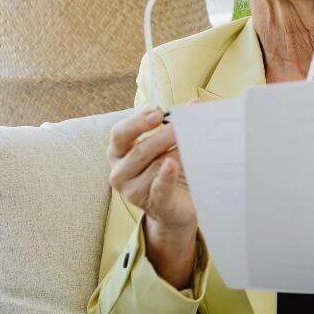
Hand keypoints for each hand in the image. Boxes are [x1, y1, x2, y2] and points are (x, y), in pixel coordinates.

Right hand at [107, 107, 195, 234]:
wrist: (178, 208)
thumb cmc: (169, 170)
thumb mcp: (167, 146)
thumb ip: (174, 127)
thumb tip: (195, 105)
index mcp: (119, 153)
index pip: (119, 134)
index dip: (137, 122)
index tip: (158, 113)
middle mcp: (120, 173)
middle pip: (139, 150)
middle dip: (163, 136)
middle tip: (185, 125)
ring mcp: (133, 192)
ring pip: (154, 167)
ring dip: (175, 154)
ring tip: (194, 146)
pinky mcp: (154, 205)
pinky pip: (159, 188)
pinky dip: (166, 176)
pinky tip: (172, 165)